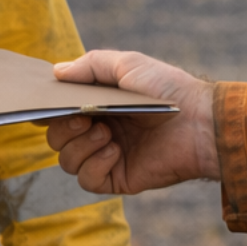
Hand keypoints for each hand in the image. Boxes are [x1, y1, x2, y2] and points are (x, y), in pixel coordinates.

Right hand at [48, 50, 218, 194]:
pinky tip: (114, 150)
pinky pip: (87, 180)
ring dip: (78, 146)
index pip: (59, 114)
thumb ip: (89, 65)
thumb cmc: (168, 88)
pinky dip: (94, 165)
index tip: (45, 107)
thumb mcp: (128, 64)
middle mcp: (100, 132)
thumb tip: (55, 73)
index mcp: (98, 106)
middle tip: (84, 119)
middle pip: (56, 139)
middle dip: (62, 129)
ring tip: (105, 133)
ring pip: (67, 161)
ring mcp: (108, 157)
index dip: (47, 112)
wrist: (201, 122)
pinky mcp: (119, 178)